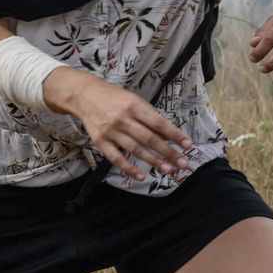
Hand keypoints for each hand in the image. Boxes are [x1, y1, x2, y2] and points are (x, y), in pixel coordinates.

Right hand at [43, 66, 191, 181]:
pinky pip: (116, 158)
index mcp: (134, 106)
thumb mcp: (134, 100)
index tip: (187, 145)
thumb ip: (149, 117)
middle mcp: (123, 119)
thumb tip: (168, 135)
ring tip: (168, 170)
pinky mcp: (100, 141)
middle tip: (182, 163)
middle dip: (168, 152)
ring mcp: (111, 132)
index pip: (159, 123)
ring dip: (153, 161)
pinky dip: (129, 168)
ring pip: (135, 150)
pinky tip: (141, 176)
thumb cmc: (113, 97)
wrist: (84, 96)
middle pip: (149, 139)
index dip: (174, 135)